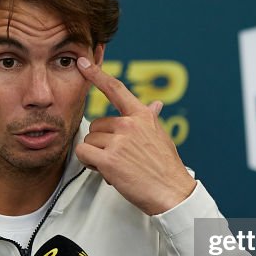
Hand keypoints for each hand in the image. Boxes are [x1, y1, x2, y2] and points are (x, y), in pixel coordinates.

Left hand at [75, 57, 196, 214]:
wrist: (172, 193)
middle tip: (118, 158)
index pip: (116, 89)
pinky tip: (105, 171)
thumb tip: (155, 104)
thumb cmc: (166, 168)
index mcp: (142, 116)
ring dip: (96, 155)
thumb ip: (151, 119)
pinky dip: (89, 163)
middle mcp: (129, 124)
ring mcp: (119, 141)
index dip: (97, 75)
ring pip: (89, 140)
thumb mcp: (161, 136)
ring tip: (117, 167)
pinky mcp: (109, 159)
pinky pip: (84, 153)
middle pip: (96, 124)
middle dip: (101, 142)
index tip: (84, 63)